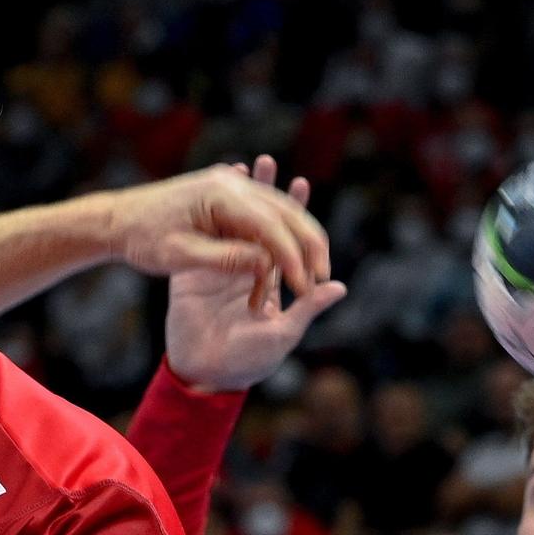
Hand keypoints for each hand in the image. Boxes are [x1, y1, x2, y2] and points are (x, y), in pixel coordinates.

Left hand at [109, 161, 332, 307]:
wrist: (118, 219)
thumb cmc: (143, 240)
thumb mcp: (180, 257)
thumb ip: (224, 260)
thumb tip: (266, 264)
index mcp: (221, 196)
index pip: (271, 226)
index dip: (292, 256)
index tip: (305, 283)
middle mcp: (231, 185)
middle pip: (285, 213)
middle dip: (308, 244)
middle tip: (324, 274)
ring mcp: (230, 187)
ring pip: (281, 211)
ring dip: (301, 237)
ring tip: (317, 265)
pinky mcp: (227, 197)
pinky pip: (266, 213)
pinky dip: (284, 231)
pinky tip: (297, 249)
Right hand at [164, 156, 347, 389]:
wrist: (202, 374)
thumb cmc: (248, 361)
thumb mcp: (281, 335)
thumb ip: (306, 309)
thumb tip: (339, 286)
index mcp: (272, 280)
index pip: (288, 239)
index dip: (295, 212)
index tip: (301, 181)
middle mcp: (247, 269)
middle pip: (258, 224)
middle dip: (264, 193)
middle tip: (266, 161)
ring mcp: (219, 270)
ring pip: (229, 226)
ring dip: (233, 198)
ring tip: (236, 167)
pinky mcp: (194, 275)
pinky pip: (200, 241)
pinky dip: (204, 218)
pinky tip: (204, 194)